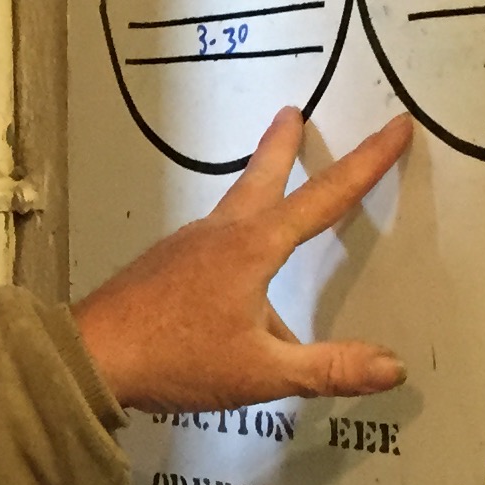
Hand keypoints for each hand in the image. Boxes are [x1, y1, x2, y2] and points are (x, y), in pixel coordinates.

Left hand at [70, 109, 413, 413]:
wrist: (89, 358)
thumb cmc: (176, 358)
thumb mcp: (261, 371)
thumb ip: (329, 369)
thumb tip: (392, 368)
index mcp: (252, 248)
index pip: (324, 198)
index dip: (367, 163)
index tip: (395, 126)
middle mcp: (220, 235)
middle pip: (261, 180)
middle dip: (282, 148)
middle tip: (291, 113)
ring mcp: (185, 248)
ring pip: (233, 211)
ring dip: (255, 192)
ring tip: (270, 194)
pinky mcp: (161, 268)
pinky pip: (209, 246)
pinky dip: (232, 241)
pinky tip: (231, 285)